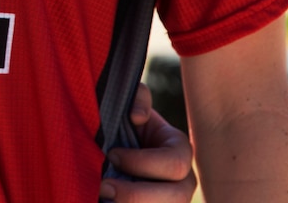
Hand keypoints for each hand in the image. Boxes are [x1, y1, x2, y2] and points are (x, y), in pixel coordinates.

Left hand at [100, 82, 195, 201]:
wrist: (117, 147)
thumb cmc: (125, 124)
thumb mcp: (132, 104)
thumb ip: (137, 96)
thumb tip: (137, 116)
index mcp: (180, 150)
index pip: (174, 164)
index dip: (141, 162)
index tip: (112, 155)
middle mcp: (184, 181)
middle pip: (176, 198)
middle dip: (136, 195)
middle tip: (104, 187)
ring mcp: (173, 201)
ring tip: (104, 199)